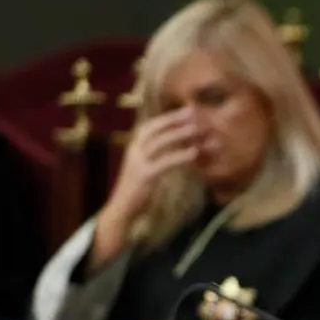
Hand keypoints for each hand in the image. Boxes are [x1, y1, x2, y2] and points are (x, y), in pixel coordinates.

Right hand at [92, 107, 198, 265]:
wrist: (122, 209)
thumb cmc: (138, 190)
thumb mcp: (147, 168)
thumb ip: (158, 156)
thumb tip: (180, 146)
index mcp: (134, 147)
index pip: (150, 126)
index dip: (168, 117)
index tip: (186, 110)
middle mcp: (134, 150)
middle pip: (154, 129)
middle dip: (174, 119)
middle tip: (194, 113)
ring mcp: (137, 162)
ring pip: (159, 142)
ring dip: (179, 133)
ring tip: (198, 129)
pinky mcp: (144, 176)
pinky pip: (164, 162)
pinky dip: (179, 155)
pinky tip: (193, 153)